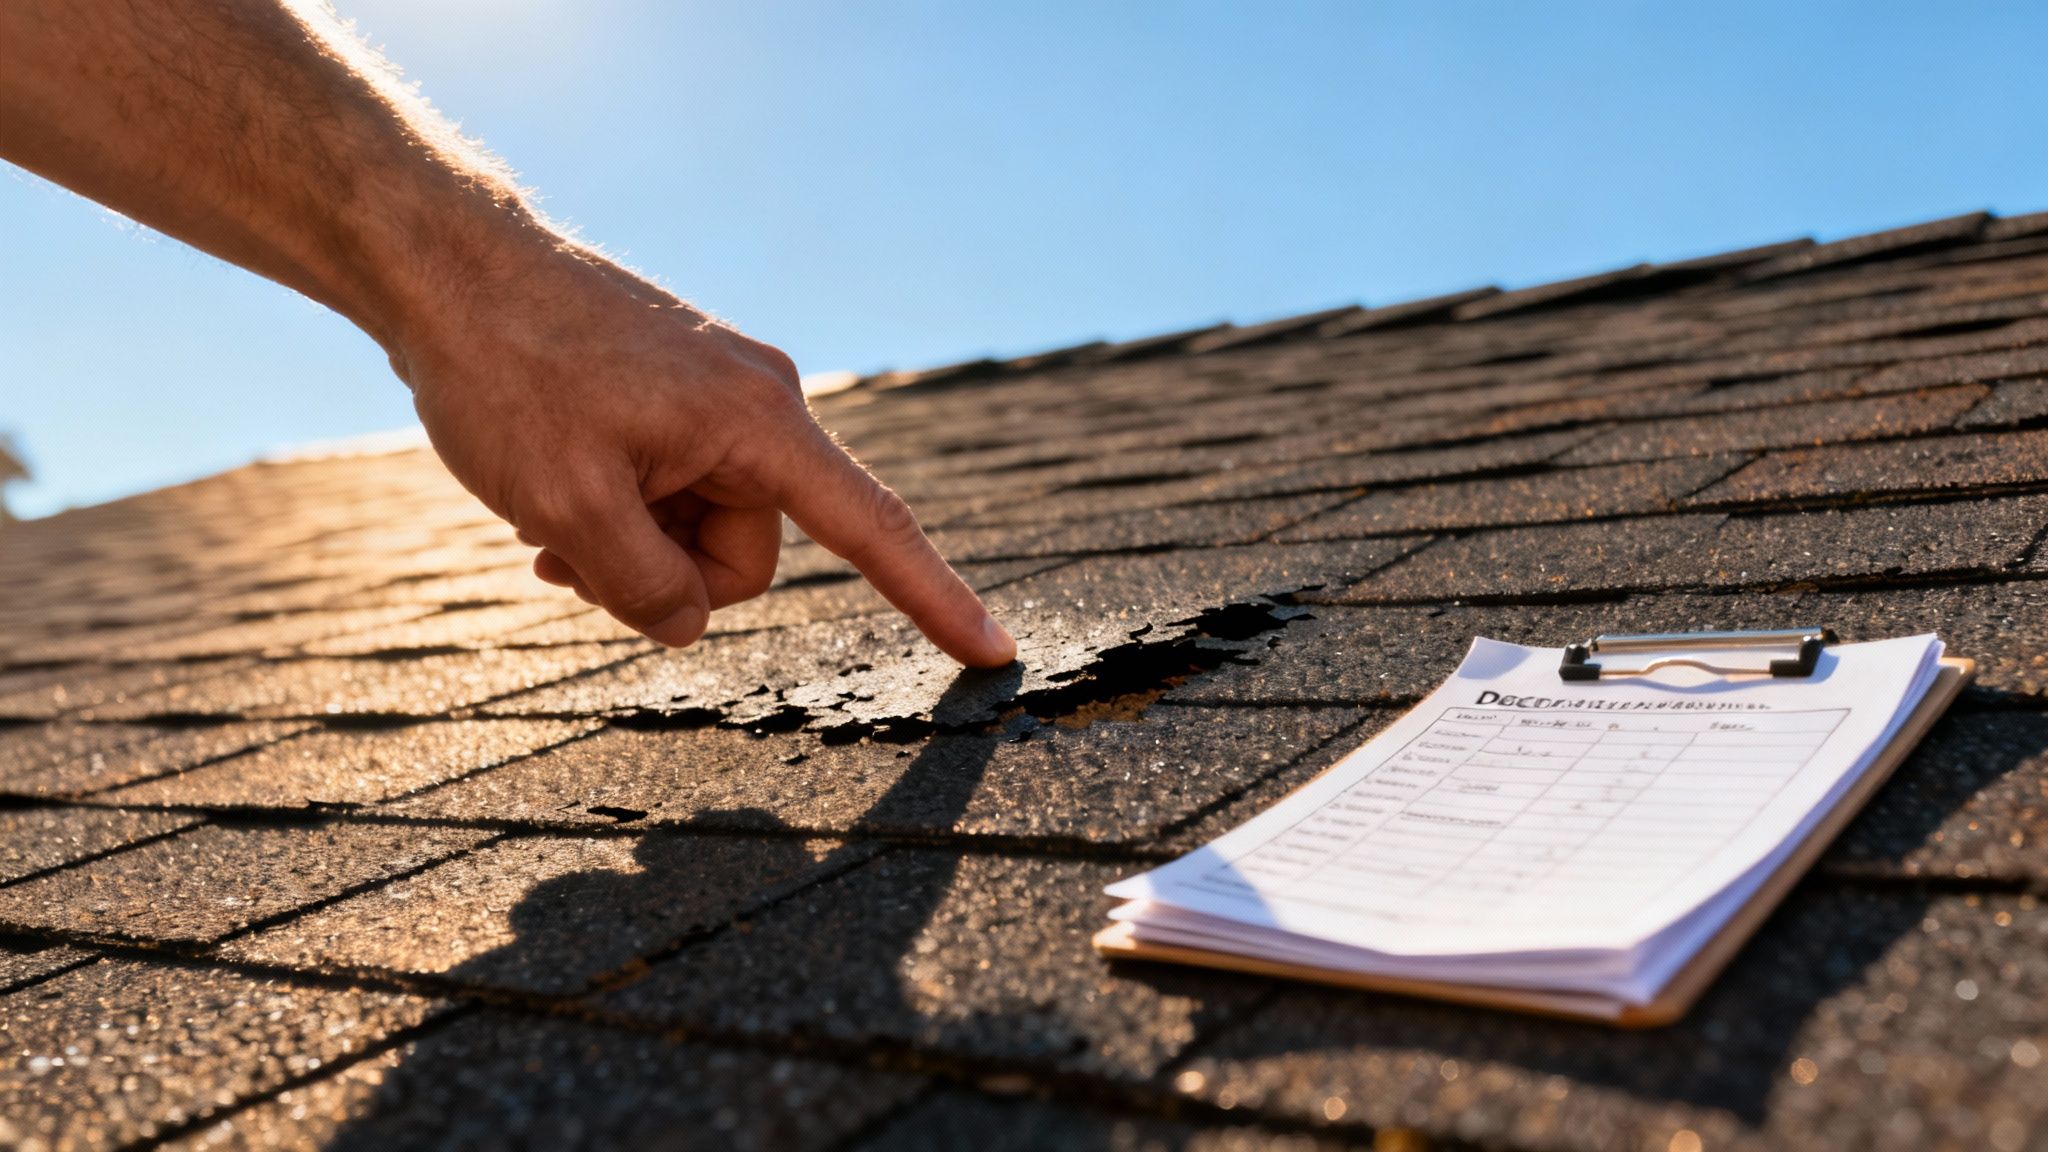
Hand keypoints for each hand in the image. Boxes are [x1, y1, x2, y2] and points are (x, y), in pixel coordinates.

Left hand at [391, 234, 1016, 667]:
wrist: (446, 266)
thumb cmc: (505, 370)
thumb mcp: (564, 505)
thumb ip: (642, 588)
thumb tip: (686, 624)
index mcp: (758, 423)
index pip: (872, 529)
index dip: (936, 599)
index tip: (995, 653)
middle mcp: (758, 405)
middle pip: (749, 553)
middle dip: (665, 576)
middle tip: (566, 549)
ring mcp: (718, 400)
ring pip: (701, 530)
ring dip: (627, 546)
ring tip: (542, 518)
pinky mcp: (678, 400)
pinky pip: (674, 491)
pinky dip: (619, 514)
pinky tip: (547, 503)